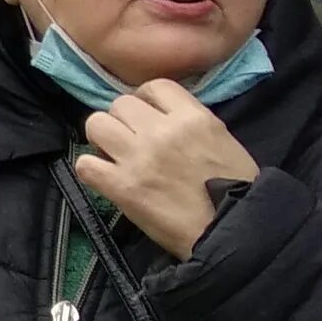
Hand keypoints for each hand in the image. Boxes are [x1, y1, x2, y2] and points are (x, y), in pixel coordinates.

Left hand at [75, 81, 260, 258]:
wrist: (233, 234)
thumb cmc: (236, 190)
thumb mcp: (222, 141)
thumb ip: (190, 123)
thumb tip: (161, 117)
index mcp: (193, 118)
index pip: (154, 86)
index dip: (145, 99)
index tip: (146, 116)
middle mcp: (162, 131)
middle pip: (120, 104)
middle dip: (122, 121)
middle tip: (130, 141)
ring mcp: (139, 157)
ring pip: (96, 125)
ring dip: (102, 139)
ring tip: (114, 156)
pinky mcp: (122, 186)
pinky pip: (84, 164)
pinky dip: (91, 170)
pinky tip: (105, 178)